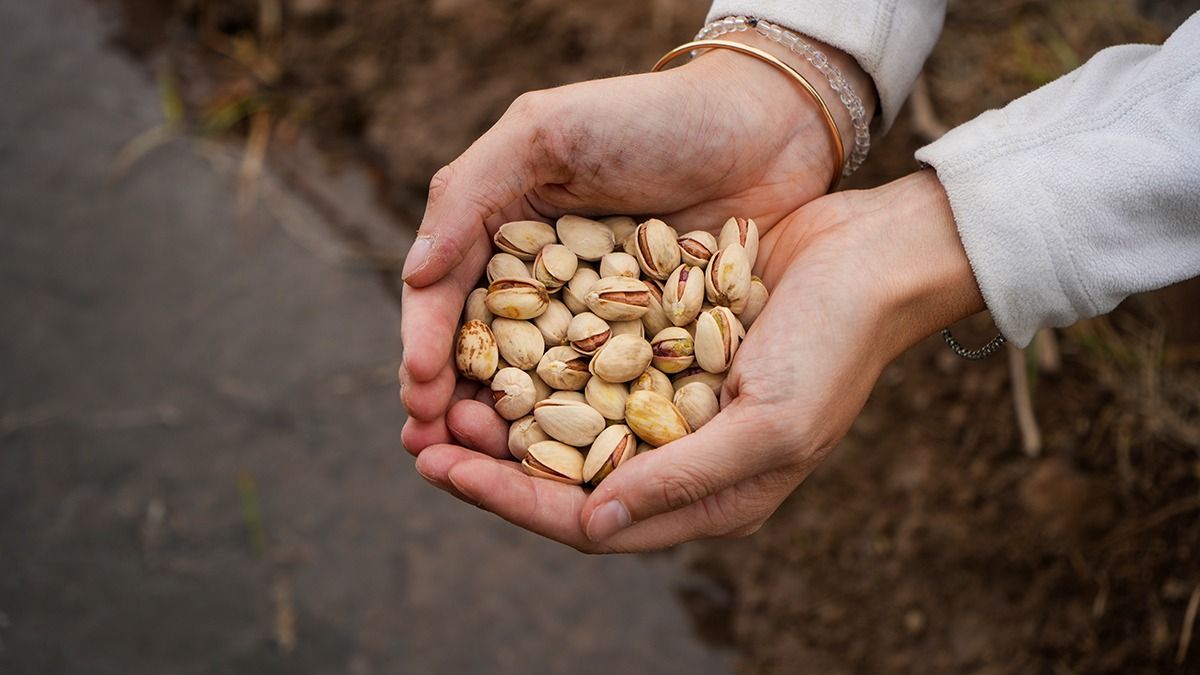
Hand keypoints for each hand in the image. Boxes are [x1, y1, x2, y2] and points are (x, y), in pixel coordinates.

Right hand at [400, 33, 875, 453]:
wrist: (767, 126)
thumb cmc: (650, 117)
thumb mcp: (546, 133)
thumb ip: (470, 193)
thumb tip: (414, 275)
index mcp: (504, 234)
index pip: (447, 300)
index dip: (426, 348)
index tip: (419, 395)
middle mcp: (545, 285)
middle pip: (486, 357)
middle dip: (456, 407)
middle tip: (436, 452)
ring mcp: (600, 322)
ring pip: (542, 387)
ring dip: (509, 433)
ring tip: (485, 469)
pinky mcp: (654, 346)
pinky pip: (611, 395)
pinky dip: (585, 431)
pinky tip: (568, 465)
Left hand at [413, 171, 986, 551]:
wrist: (872, 259)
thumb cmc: (836, 348)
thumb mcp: (771, 426)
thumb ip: (684, 479)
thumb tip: (591, 525)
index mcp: (708, 496)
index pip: (586, 518)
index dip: (507, 499)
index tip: (439, 467)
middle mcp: (682, 458)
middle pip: (563, 479)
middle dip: (490, 460)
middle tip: (418, 434)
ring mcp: (672, 402)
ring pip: (567, 425)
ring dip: (505, 412)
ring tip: (443, 391)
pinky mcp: (666, 348)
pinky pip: (589, 368)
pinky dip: (540, 363)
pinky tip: (497, 340)